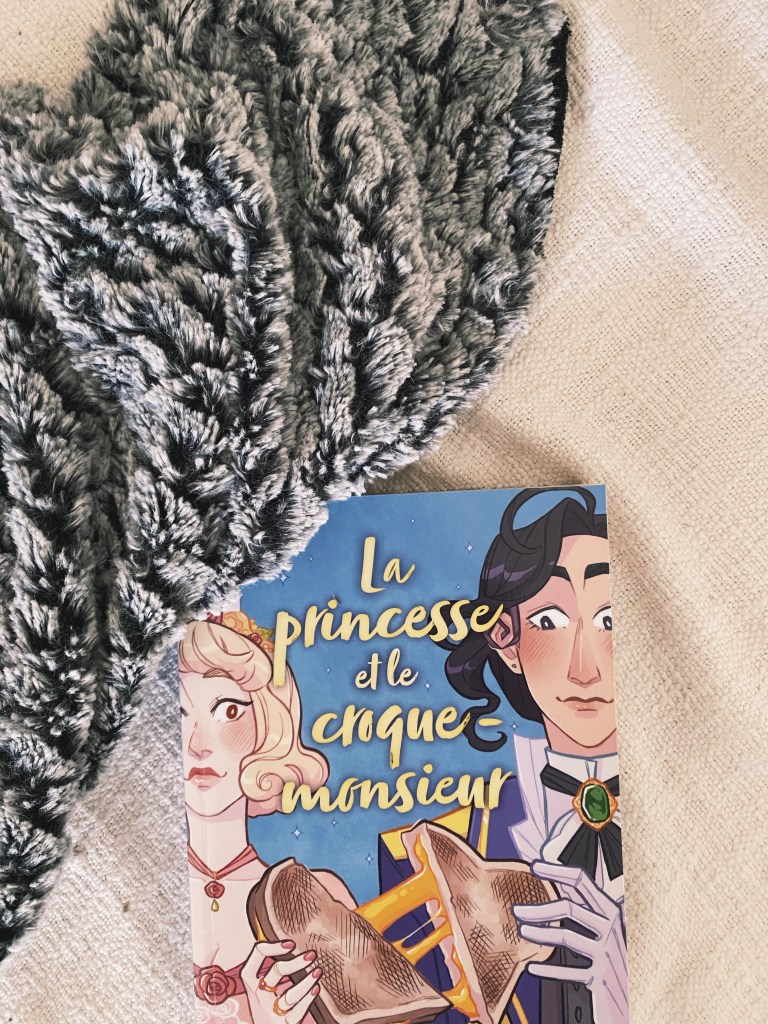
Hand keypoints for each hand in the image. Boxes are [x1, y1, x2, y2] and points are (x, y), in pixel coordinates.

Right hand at [241, 940, 322, 1023]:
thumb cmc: (267, 1008)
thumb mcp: (262, 988)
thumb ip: (272, 971)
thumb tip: (290, 944)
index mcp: (252, 983)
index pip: (256, 956)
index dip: (272, 946)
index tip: (290, 944)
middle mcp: (259, 997)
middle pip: (276, 972)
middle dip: (296, 962)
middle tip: (312, 955)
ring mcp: (270, 1012)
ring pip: (289, 995)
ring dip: (306, 981)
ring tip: (318, 971)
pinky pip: (296, 1013)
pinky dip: (307, 1000)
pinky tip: (316, 989)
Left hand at [513, 861, 629, 1023]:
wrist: (639, 996)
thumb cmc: (620, 959)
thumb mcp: (609, 929)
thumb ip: (589, 910)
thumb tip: (560, 887)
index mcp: (611, 910)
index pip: (582, 880)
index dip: (556, 871)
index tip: (534, 867)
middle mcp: (611, 928)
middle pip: (570, 908)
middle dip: (539, 908)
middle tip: (516, 911)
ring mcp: (607, 954)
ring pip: (567, 937)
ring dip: (540, 933)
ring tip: (523, 931)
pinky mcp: (602, 978)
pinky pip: (570, 972)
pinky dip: (549, 970)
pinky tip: (532, 968)